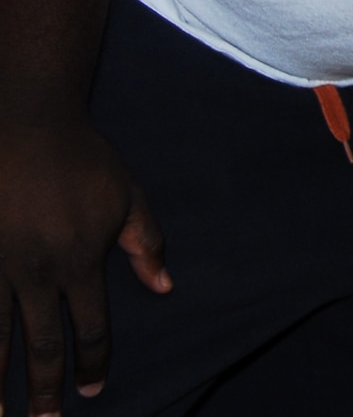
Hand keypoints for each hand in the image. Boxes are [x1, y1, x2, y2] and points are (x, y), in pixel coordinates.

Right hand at [0, 120, 169, 413]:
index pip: (89, 329)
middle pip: (40, 345)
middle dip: (43, 390)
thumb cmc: (82, 160)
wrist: (24, 124)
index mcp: (80, 262)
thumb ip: (146, 244)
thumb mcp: (127, 198)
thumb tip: (166, 286)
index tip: (90, 393)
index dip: (91, 364)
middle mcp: (36, 273)